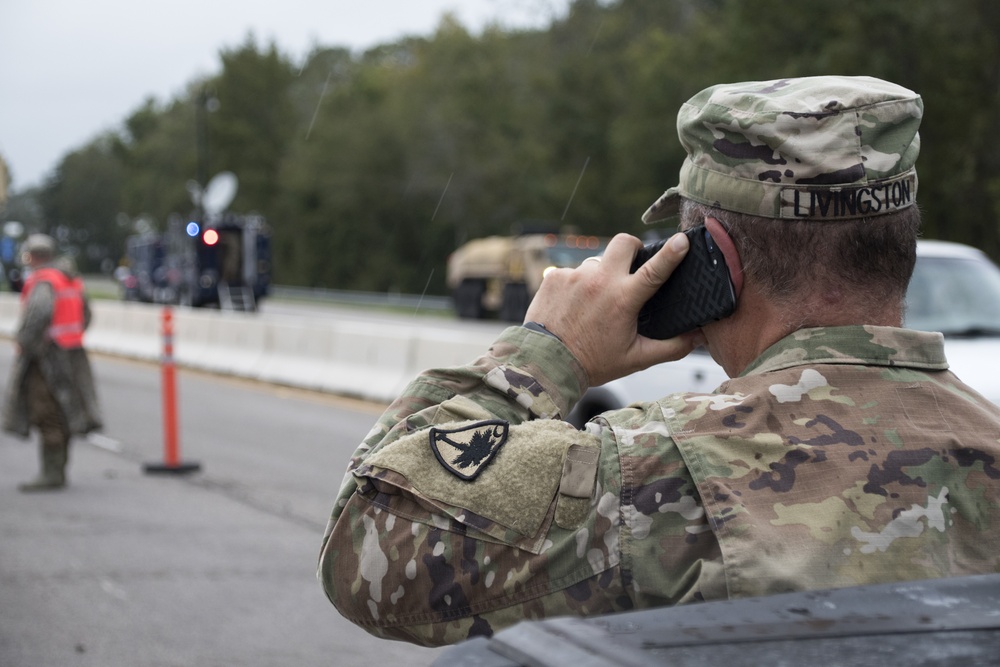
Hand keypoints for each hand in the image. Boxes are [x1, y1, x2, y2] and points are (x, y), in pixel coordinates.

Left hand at [524, 232, 704, 386]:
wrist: (544, 364)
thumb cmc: (592, 363)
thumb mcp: (636, 358)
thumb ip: (671, 347)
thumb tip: (699, 337)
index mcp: (623, 299)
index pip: (654, 270)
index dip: (671, 253)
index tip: (682, 239)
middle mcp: (599, 282)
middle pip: (624, 242)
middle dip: (632, 248)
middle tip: (631, 266)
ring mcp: (574, 276)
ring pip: (597, 263)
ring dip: (600, 276)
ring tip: (593, 303)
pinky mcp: (554, 277)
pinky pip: (572, 272)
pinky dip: (576, 286)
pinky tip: (573, 306)